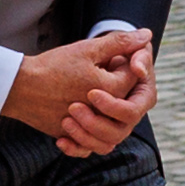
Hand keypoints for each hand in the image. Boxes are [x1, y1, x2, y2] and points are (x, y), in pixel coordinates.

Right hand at [9, 27, 147, 148]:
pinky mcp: (68, 134)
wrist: (15, 87)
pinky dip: (85, 138)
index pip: (133, 76)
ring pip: (111, 130)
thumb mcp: (86, 49)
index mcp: (111, 89)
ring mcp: (85, 126)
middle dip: (116, 87)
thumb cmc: (50, 67)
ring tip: (89, 100)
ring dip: (105, 115)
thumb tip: (146, 35)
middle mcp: (102, 111)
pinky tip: (76, 123)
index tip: (106, 58)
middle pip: (125, 102)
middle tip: (95, 74)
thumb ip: (119, 43)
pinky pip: (87, 144)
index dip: (122, 62)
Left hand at [61, 32, 158, 155]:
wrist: (38, 78)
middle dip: (98, 121)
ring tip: (66, 120)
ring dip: (87, 135)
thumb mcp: (92, 49)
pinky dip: (76, 148)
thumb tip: (145, 35)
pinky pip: (88, 150)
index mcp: (133, 91)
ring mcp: (108, 124)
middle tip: (73, 107)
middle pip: (122, 129)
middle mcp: (125, 111)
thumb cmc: (70, 59)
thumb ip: (120, 43)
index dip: (115, 105)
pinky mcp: (89, 134)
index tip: (92, 93)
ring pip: (107, 143)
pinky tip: (60, 140)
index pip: (136, 107)